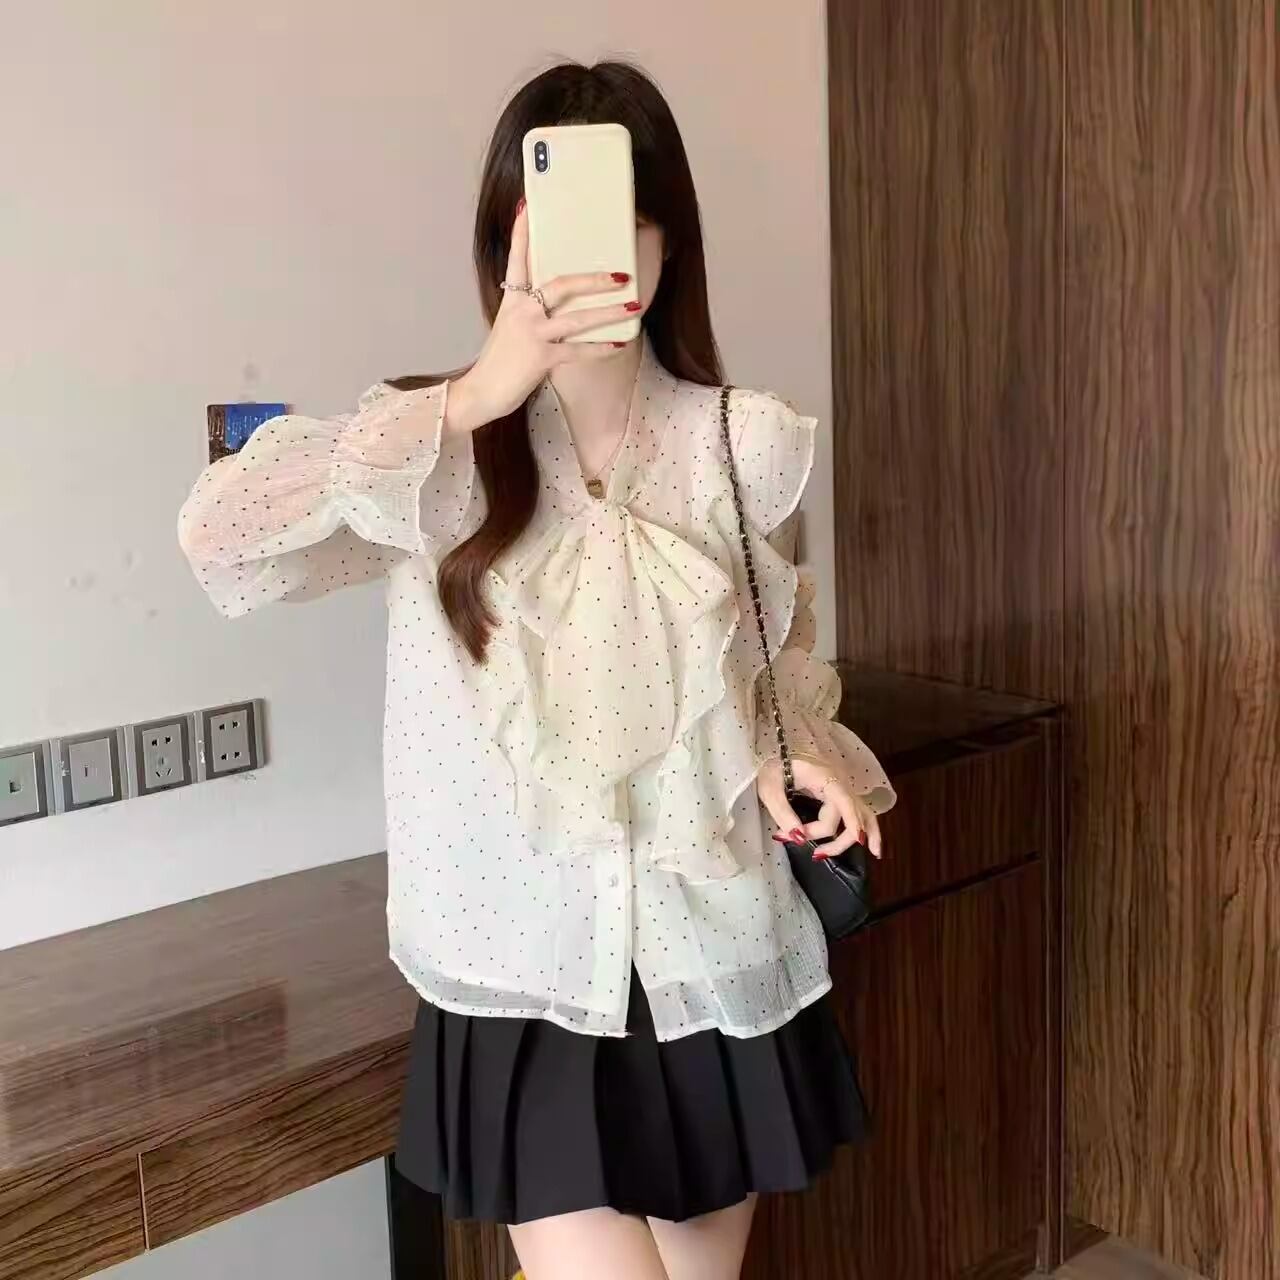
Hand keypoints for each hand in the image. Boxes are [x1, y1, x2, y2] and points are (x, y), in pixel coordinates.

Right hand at [444, 203, 637, 434]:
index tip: (527, 207)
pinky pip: (579, 351)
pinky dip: (601, 348)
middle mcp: (522, 312)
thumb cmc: (498, 363)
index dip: (522, 233)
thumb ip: (529, 313)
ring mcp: (532, 334)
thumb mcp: (509, 329)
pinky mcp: (541, 358)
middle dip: (594, 279)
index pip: (517, 259)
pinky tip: (619, 344)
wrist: (480, 392)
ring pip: (578, 318)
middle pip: (562, 284)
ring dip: (609, 312)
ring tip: (634, 306)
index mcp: (512, 301)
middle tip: (621, 275)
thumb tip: (557, 306)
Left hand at [757, 757, 883, 858]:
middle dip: (837, 839)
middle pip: (850, 815)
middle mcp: (838, 783)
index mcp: (823, 777)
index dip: (849, 823)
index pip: (843, 803)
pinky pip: (858, 812)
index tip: (853, 840)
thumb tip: (798, 837)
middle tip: (815, 854)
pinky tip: (871, 843)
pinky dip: (866, 827)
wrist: (772, 752)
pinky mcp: (838, 795)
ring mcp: (841, 789)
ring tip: (873, 854)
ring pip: (864, 813)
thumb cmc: (771, 768)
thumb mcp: (770, 789)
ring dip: (867, 834)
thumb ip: (784, 813)